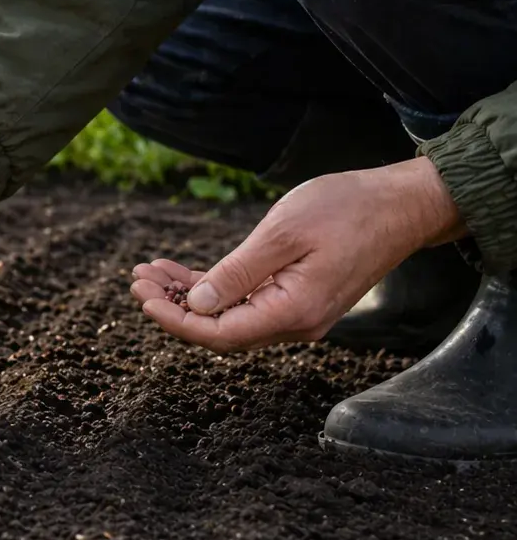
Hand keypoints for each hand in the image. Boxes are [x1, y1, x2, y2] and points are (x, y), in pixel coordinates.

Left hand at [130, 156, 466, 352]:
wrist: (402, 205)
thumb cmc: (348, 209)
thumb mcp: (284, 233)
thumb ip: (238, 273)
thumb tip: (197, 305)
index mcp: (292, 312)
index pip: (220, 335)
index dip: (176, 321)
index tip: (143, 298)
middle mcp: (295, 323)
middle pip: (218, 330)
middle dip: (173, 307)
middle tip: (137, 279)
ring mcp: (297, 313)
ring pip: (228, 317)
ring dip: (188, 296)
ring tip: (150, 272)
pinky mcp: (296, 298)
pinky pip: (245, 303)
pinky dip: (212, 288)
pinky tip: (181, 271)